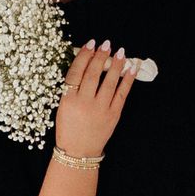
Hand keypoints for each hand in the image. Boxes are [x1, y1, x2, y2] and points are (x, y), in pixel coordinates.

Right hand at [54, 39, 137, 160]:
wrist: (78, 152)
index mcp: (68, 99)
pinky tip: (131, 69)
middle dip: (101, 56)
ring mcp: (101, 109)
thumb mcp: (63, 105)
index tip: (90, 43)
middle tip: (106, 43)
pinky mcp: (113, 115)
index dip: (84, 56)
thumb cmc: (68, 127)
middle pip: (94, 74)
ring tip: (120, 52)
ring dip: (116, 65)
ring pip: (110, 82)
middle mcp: (84, 103)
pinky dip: (127, 80)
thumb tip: (86, 62)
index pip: (76, 71)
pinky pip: (122, 94)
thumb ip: (72, 87)